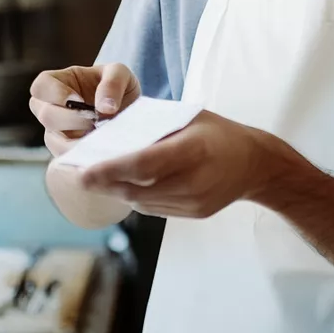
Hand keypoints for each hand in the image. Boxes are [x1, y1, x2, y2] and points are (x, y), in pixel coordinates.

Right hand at [29, 63, 140, 156]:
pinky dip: (82, 154)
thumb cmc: (120, 87)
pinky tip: (99, 148)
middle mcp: (53, 107)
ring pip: (53, 139)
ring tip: (100, 134)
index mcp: (59, 82)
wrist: (133, 114)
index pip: (41, 85)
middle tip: (95, 120)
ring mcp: (58, 132)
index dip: (55, 93)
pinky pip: (66, 157)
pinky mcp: (67, 151)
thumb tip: (104, 108)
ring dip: (76, 139)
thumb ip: (112, 83)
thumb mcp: (121, 74)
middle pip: (45, 115)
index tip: (79, 100)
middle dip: (70, 119)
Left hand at [78, 111, 284, 218]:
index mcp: (194, 149)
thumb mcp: (189, 118)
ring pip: (142, 202)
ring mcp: (195, 202)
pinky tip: (126, 185)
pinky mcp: (194, 214)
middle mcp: (194, 180)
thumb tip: (110, 133)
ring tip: (96, 179)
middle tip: (77, 174)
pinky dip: (136, 196)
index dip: (110, 170)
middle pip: (137, 187)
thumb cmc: (218, 132)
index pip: (144, 164)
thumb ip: (154, 128)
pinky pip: (154, 208)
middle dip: (104, 183)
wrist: (256, 164)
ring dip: (117, 190)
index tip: (82, 171)